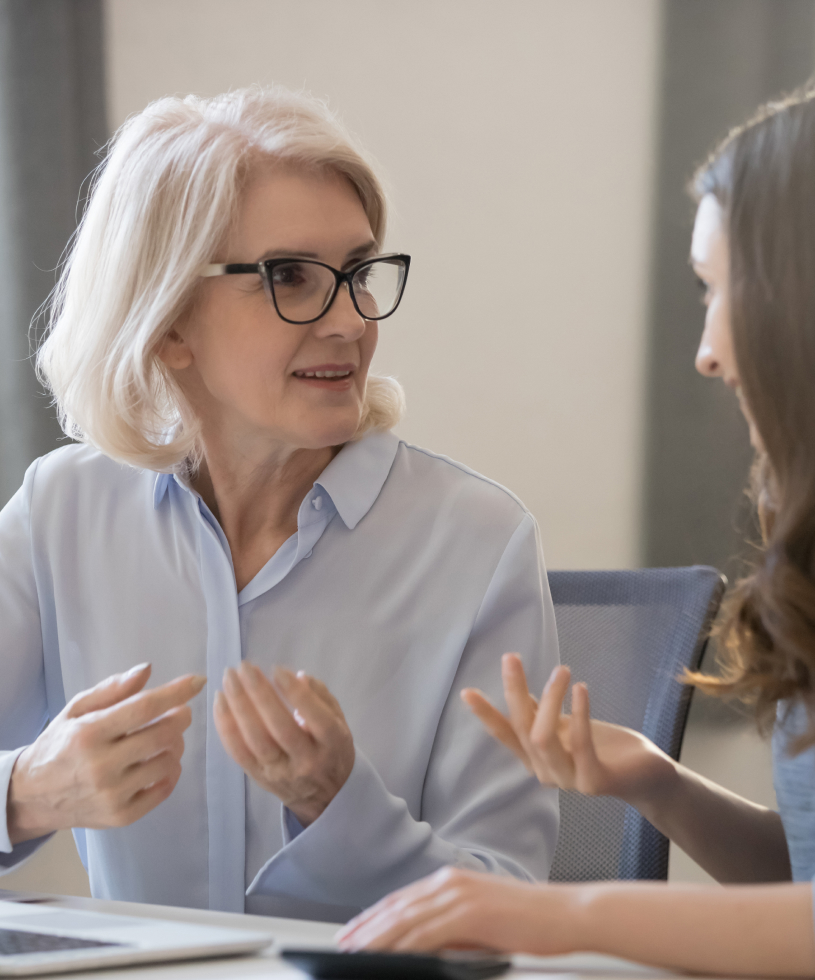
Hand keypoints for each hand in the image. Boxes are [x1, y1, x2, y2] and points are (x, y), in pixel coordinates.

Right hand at [8, 664, 204, 843]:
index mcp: (89, 733)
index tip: (197, 681)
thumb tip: (147, 670)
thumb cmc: (60, 744)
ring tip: (166, 739)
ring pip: (168, 762)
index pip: (143, 708)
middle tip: (181, 712)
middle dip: (181, 718)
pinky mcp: (120, 817)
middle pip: (162, 735)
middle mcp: (101, 765)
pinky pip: (163, 790)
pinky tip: (160, 762)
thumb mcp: (77, 709)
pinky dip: (170, 773)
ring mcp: (112, 794)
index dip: (175, 693)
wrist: (33, 796)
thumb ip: (112, 689)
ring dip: (176, 745)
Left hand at [213, 663, 354, 826]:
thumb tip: (298, 676)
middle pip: (280, 728)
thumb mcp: (340, 721)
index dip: (295, 693)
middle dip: (259, 694)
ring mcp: (281, 772)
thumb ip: (321, 696)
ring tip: (229, 679)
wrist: (325, 797)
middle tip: (244, 668)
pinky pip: (238, 753)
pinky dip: (226, 727)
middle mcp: (307, 761)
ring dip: (238, 707)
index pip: (315, 717)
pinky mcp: (259, 779)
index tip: (277, 669)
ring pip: (255, 740)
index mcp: (332, 743)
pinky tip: (220, 702)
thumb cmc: (332, 749)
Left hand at [337, 867, 575, 953]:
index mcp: (453, 880)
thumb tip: (424, 948)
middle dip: (365, 929)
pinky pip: (425, 933)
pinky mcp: (468, 912)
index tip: (353, 933)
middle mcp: (451, 881)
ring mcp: (459, 894)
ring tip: (353, 954)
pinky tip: (387, 957)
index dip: (374, 918)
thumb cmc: (534, 923)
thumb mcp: (483, 923)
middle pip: (396, 908)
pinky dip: (401, 946)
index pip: (402, 901)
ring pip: (404, 920)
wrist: (569, 914)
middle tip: (341, 946)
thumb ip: (452, 929)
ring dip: (374, 939)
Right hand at [461, 655, 674, 806]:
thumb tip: (519, 690)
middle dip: (513, 691)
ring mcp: (568, 780)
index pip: (505, 734)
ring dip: (550, 699)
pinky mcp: (594, 782)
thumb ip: (543, 714)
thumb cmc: (605, 747)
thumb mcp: (568, 726)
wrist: (646, 774)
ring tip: (561, 670)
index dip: (486, 714)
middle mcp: (546, 772)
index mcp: (536, 758)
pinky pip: (580, 744)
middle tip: (510, 658)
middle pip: (522, 728)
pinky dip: (578, 713)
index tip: (467, 691)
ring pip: (544, 737)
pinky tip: (580, 688)